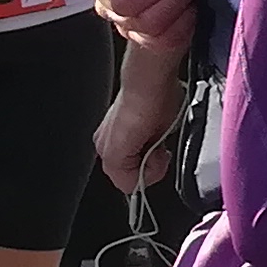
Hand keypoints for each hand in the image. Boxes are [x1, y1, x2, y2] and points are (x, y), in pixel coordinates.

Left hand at [93, 78, 181, 195]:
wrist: (149, 84)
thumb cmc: (158, 96)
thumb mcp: (159, 128)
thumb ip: (153, 146)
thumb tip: (160, 154)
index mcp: (115, 138)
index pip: (132, 172)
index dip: (153, 166)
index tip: (162, 148)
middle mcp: (104, 145)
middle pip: (130, 178)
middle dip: (152, 168)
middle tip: (160, 145)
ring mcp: (105, 151)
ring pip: (130, 181)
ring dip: (152, 166)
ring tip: (157, 141)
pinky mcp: (112, 155)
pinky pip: (131, 182)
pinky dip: (151, 168)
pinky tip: (155, 145)